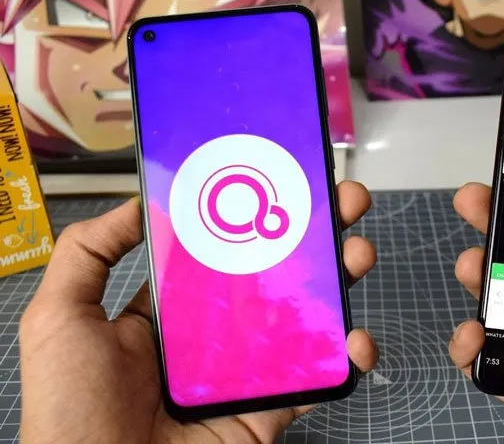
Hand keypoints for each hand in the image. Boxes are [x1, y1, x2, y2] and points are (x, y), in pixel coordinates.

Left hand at [19, 181, 378, 442]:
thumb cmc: (71, 410)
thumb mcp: (61, 318)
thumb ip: (88, 253)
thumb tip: (138, 202)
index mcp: (175, 309)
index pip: (227, 250)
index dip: (258, 214)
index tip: (285, 180)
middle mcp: (218, 334)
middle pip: (280, 274)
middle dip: (317, 235)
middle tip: (341, 203)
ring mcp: (249, 370)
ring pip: (308, 318)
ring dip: (342, 281)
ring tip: (356, 254)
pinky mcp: (270, 407)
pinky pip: (317, 379)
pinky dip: (348, 357)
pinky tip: (357, 338)